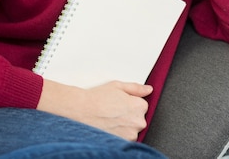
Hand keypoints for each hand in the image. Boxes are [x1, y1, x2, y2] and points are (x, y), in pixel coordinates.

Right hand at [38, 80, 152, 140]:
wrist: (81, 111)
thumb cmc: (97, 98)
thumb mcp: (117, 86)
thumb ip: (136, 88)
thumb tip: (148, 90)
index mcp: (139, 106)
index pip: (142, 105)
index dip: (129, 102)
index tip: (119, 102)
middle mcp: (138, 122)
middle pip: (137, 118)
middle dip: (128, 114)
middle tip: (113, 110)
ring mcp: (131, 134)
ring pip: (131, 129)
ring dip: (123, 125)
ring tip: (108, 118)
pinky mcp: (122, 142)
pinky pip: (124, 137)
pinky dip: (118, 133)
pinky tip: (108, 126)